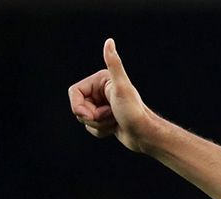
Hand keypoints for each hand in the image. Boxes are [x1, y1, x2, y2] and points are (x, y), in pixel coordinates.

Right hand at [67, 38, 155, 152]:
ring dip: (98, 125)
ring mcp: (102, 104)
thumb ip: (114, 64)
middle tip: (110, 117)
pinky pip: (91, 127)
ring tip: (114, 122)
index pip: (74, 92)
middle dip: (92, 117)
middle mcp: (100, 90)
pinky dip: (100, 131)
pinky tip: (114, 128)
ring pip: (84, 118)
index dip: (79, 107)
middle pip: (78, 106)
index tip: (91, 116)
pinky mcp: (105, 118)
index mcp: (100, 80)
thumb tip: (109, 41)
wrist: (146, 134)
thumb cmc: (134, 112)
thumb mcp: (122, 87)